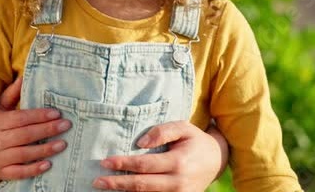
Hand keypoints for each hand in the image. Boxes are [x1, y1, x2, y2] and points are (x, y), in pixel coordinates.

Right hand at [0, 77, 70, 179]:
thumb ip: (11, 94)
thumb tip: (22, 77)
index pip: (20, 118)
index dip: (39, 116)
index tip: (57, 113)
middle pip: (24, 135)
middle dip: (47, 130)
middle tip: (66, 125)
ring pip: (24, 153)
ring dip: (44, 149)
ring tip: (62, 144)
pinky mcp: (1, 173)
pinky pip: (19, 172)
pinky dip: (33, 169)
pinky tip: (48, 165)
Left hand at [93, 121, 228, 190]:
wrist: (216, 160)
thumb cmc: (195, 141)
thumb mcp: (183, 127)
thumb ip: (162, 131)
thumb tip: (140, 142)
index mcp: (178, 162)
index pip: (144, 165)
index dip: (123, 164)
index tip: (105, 162)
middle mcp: (178, 182)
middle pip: (141, 185)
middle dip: (117, 184)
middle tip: (97, 181)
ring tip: (107, 188)